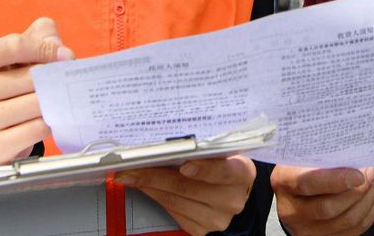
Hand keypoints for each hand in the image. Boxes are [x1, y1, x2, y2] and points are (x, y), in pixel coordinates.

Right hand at [0, 17, 74, 165]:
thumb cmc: (15, 82)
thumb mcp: (25, 51)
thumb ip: (42, 36)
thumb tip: (59, 49)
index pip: (14, 46)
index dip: (46, 49)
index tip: (65, 56)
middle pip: (30, 77)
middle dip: (55, 78)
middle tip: (67, 82)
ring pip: (35, 104)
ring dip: (54, 102)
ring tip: (57, 100)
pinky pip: (35, 130)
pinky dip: (48, 124)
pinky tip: (47, 120)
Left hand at [117, 156, 255, 235]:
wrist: (232, 191)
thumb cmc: (224, 164)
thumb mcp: (222, 152)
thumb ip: (203, 149)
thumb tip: (164, 146)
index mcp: (242, 173)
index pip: (224, 171)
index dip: (204, 169)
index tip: (184, 164)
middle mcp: (232, 199)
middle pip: (188, 187)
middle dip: (155, 175)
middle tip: (131, 167)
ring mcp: (217, 218)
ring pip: (175, 200)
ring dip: (149, 186)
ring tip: (131, 175)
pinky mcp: (201, 229)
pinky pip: (172, 212)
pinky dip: (156, 197)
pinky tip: (145, 186)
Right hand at [271, 165, 373, 235]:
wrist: (295, 192)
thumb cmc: (305, 167)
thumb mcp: (306, 155)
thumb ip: (327, 155)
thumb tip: (359, 157)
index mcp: (284, 181)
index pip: (308, 183)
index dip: (337, 180)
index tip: (359, 174)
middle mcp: (290, 210)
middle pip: (329, 208)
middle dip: (358, 190)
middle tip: (372, 172)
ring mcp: (305, 229)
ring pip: (345, 220)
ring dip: (367, 200)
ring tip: (373, 182)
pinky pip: (354, 230)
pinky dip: (368, 212)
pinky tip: (370, 197)